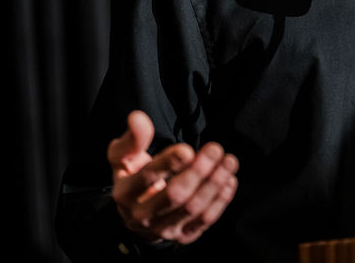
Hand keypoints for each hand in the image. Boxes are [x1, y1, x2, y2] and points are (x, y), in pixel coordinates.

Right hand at [107, 110, 238, 243]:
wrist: (136, 215)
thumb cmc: (133, 177)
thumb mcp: (125, 157)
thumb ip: (133, 138)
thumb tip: (138, 117)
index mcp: (125, 193)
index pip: (147, 178)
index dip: (168, 163)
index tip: (187, 149)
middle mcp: (142, 216)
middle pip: (175, 195)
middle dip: (199, 171)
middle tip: (216, 149)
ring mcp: (163, 229)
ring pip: (194, 208)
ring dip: (215, 183)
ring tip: (229, 162)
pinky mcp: (183, 236)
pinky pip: (205, 221)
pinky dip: (221, 200)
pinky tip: (229, 180)